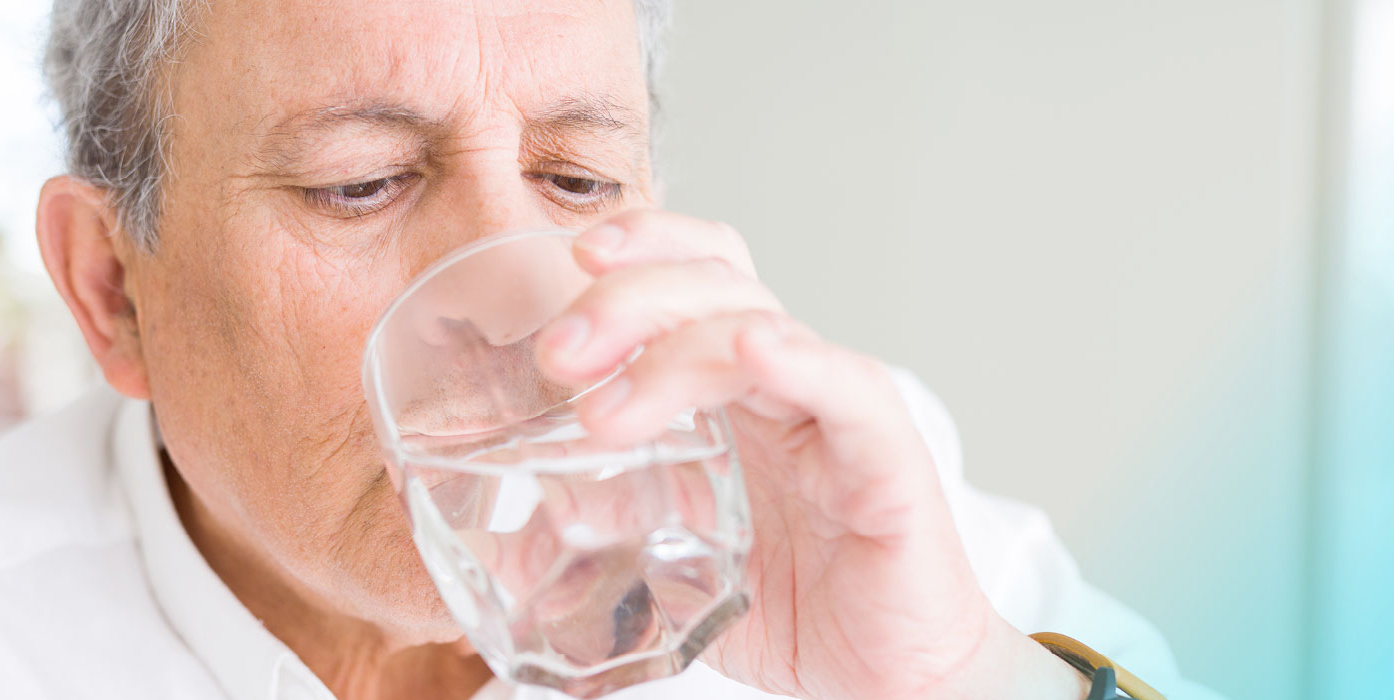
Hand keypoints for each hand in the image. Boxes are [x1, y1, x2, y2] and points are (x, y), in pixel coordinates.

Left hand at [534, 211, 1089, 699]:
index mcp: (737, 387)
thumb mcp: (673, 558)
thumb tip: (505, 531)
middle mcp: (786, 380)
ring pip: (757, 326)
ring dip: (671, 353)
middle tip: (559, 355)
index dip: (640, 247)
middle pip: (713, 282)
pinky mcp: (887, 457)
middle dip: (626, 300)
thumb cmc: (801, 602)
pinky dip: (800, 362)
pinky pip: (847, 389)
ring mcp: (837, 411)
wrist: (887, 676)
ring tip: (603, 414)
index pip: (693, 275)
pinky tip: (756, 351)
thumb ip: (600, 529)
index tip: (568, 254)